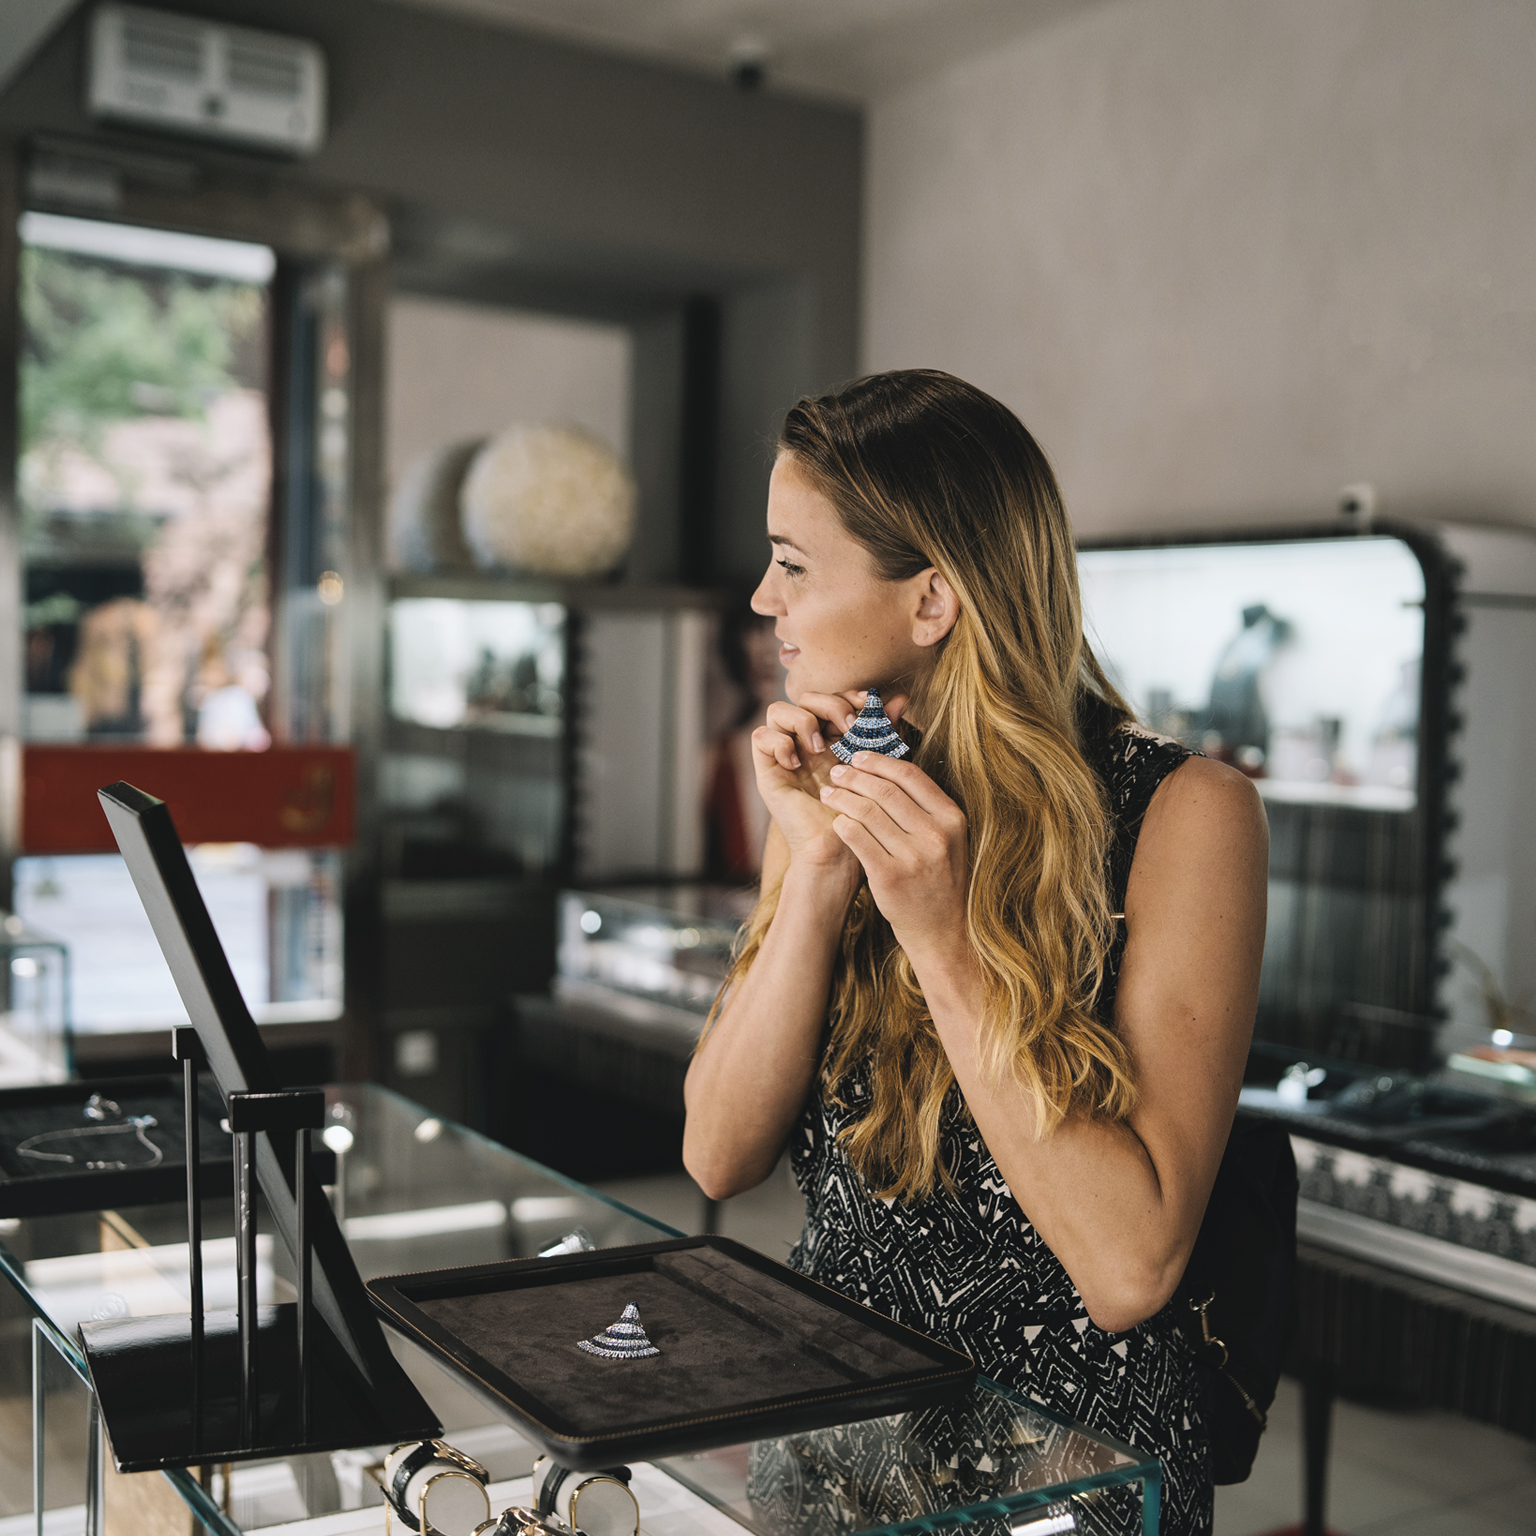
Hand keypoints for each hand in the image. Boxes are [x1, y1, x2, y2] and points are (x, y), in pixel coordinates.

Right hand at [751, 691, 907, 870]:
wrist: (841, 849)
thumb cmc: (862, 813)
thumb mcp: (875, 765)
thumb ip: (884, 733)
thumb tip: (902, 697)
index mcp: (833, 739)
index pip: (832, 698)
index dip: (847, 695)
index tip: (868, 705)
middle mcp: (806, 744)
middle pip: (805, 698)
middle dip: (830, 704)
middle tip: (848, 727)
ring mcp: (785, 756)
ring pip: (778, 711)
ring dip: (802, 721)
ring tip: (819, 747)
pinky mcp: (768, 772)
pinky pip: (760, 736)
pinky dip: (779, 741)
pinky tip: (797, 762)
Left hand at [818, 751, 969, 965]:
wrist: (942, 930)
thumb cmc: (938, 879)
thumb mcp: (947, 839)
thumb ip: (925, 808)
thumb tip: (888, 770)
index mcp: (952, 818)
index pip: (910, 776)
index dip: (879, 762)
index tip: (859, 757)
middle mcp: (935, 835)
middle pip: (885, 790)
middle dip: (854, 776)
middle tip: (836, 771)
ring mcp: (913, 856)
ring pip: (866, 811)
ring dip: (842, 797)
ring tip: (828, 793)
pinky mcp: (889, 876)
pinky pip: (857, 838)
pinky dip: (842, 824)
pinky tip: (835, 821)